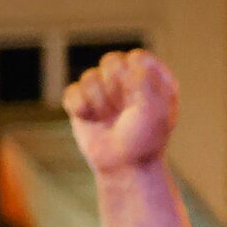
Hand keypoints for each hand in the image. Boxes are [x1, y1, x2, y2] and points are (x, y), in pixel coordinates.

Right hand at [63, 48, 177, 174]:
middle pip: (110, 62)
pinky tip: (90, 121)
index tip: (139, 103)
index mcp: (150, 75)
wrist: (124, 168)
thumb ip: (143, 77)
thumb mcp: (155, 107)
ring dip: (99, 104)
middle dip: (115, 90)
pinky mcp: (82, 103)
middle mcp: (126, 78)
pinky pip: (72, 92)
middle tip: (122, 112)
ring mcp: (103, 89)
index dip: (134, 80)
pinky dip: (79, 108)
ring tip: (109, 120)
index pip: (136, 58)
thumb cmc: (143, 139)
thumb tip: (116, 65)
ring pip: (89, 77)